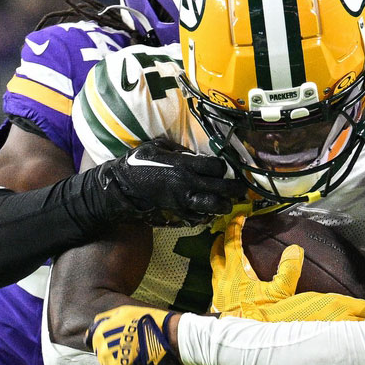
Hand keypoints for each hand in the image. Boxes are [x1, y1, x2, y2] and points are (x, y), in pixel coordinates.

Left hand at [84, 306, 179, 364]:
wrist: (172, 335)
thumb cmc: (151, 321)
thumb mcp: (124, 311)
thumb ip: (106, 319)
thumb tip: (94, 326)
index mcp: (100, 334)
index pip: (94, 344)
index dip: (108, 344)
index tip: (120, 344)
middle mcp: (103, 351)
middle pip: (103, 360)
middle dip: (115, 358)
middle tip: (132, 353)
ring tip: (137, 364)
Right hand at [88, 139, 248, 225]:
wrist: (124, 186)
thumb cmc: (140, 163)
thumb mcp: (158, 146)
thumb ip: (179, 149)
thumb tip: (195, 153)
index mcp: (183, 165)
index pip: (216, 167)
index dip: (223, 167)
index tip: (222, 168)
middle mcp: (187, 184)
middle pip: (221, 189)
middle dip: (235, 189)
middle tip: (241, 189)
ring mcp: (182, 201)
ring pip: (213, 207)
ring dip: (224, 205)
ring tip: (227, 203)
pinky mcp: (177, 213)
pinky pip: (198, 218)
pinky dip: (207, 216)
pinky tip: (209, 212)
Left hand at [211, 213, 364, 321]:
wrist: (239, 345)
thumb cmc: (258, 318)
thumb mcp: (279, 293)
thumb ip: (288, 271)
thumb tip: (295, 250)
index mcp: (235, 272)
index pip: (231, 243)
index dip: (234, 227)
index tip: (239, 217)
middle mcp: (222, 281)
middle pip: (216, 255)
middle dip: (219, 242)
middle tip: (225, 235)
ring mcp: (218, 295)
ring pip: (215, 272)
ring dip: (220, 262)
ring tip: (227, 259)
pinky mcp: (218, 308)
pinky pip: (218, 288)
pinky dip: (222, 281)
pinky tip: (231, 287)